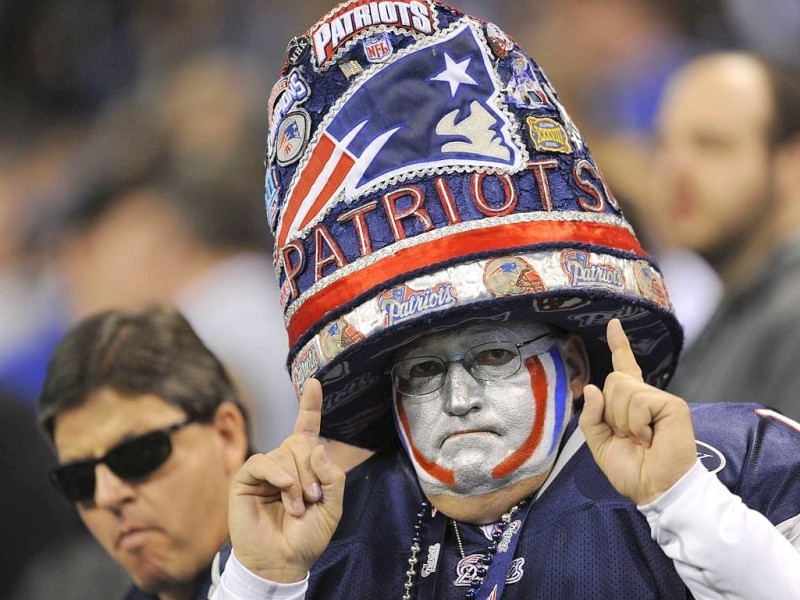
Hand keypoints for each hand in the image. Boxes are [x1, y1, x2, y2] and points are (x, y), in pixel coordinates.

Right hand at [227, 378, 344, 581]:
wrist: (283, 561)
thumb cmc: (307, 536)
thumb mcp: (333, 507)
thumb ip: (332, 476)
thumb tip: (316, 448)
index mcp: (305, 464)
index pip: (307, 428)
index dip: (310, 405)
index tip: (313, 382)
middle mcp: (284, 461)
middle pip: (302, 443)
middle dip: (312, 472)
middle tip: (312, 499)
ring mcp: (265, 469)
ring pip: (285, 454)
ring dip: (297, 483)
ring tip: (296, 507)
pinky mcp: (246, 479)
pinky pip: (263, 462)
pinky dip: (277, 474)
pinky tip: (283, 489)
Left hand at [579, 319, 696, 504]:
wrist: (655, 489)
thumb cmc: (632, 470)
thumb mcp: (601, 444)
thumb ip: (592, 417)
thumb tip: (592, 388)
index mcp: (629, 404)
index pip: (623, 367)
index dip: (619, 345)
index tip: (614, 324)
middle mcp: (646, 397)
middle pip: (613, 380)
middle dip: (610, 411)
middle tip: (628, 436)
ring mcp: (660, 399)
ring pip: (622, 389)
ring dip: (623, 421)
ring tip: (640, 439)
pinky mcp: (672, 405)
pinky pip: (638, 401)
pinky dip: (636, 423)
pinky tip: (650, 437)